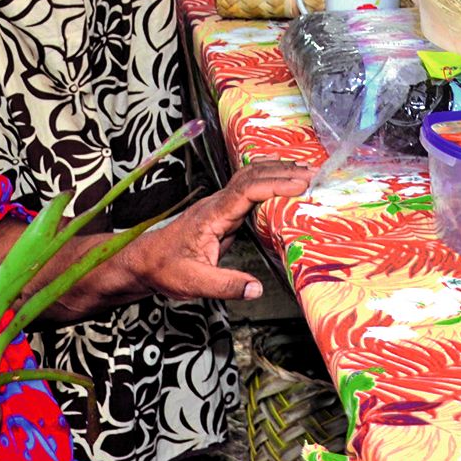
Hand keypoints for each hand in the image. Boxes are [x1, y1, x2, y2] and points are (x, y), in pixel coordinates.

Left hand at [111, 160, 312, 302]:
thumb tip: (256, 288)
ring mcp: (220, 205)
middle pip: (252, 175)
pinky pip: (250, 189)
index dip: (275, 184)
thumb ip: (225, 285)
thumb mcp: (193, 282)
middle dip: (284, 171)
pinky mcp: (223, 212)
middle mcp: (217, 204)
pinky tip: (284, 185)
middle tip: (316, 174)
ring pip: (251, 177)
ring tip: (307, 174)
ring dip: (277, 172)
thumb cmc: (165, 268)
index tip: (301, 185)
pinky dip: (269, 181)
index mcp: (212, 215)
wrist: (144, 261)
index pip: (247, 190)